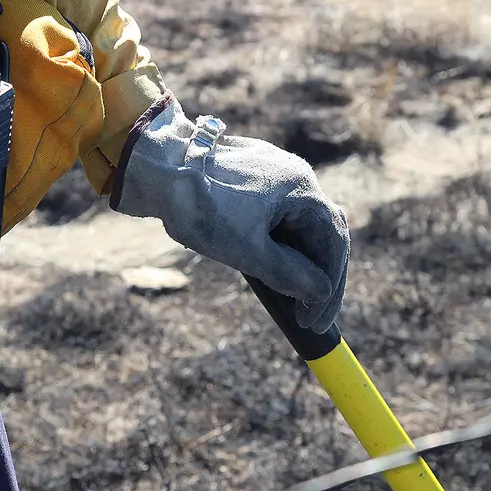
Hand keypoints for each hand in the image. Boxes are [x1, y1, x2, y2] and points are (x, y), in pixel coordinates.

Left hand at [110, 93, 349, 333]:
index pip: (333, 242)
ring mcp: (271, 175)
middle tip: (308, 318)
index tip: (315, 321)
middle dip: (317, 279)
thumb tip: (320, 293)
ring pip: (296, 226)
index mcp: (301, 189)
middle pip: (320, 234)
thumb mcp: (247, 251)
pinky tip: (267, 270)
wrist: (156, 168)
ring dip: (296, 263)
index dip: (330, 287)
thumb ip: (288, 274)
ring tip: (288, 299)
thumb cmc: (201, 208)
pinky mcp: (249, 180)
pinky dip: (277, 246)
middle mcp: (293, 177)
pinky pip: (275, 217)